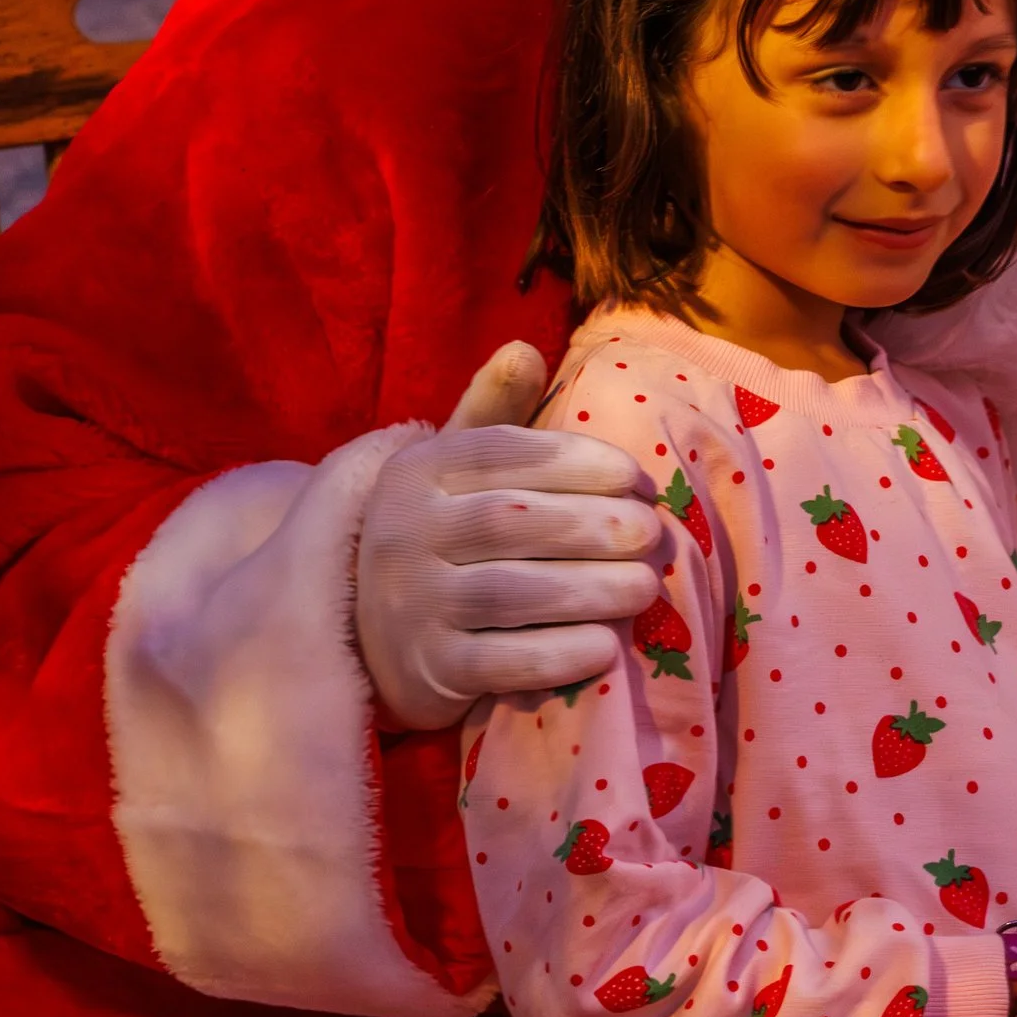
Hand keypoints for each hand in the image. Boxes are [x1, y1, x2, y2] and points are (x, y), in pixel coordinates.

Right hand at [353, 342, 664, 730]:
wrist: (366, 632)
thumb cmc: (438, 536)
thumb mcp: (451, 469)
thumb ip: (490, 411)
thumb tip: (526, 345)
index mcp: (417, 473)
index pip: (498, 455)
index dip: (571, 460)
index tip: (633, 475)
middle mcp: (404, 535)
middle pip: (509, 522)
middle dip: (591, 526)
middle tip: (651, 533)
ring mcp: (412, 607)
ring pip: (509, 593)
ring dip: (588, 589)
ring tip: (646, 587)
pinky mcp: (429, 671)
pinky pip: (500, 664)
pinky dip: (557, 656)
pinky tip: (606, 647)